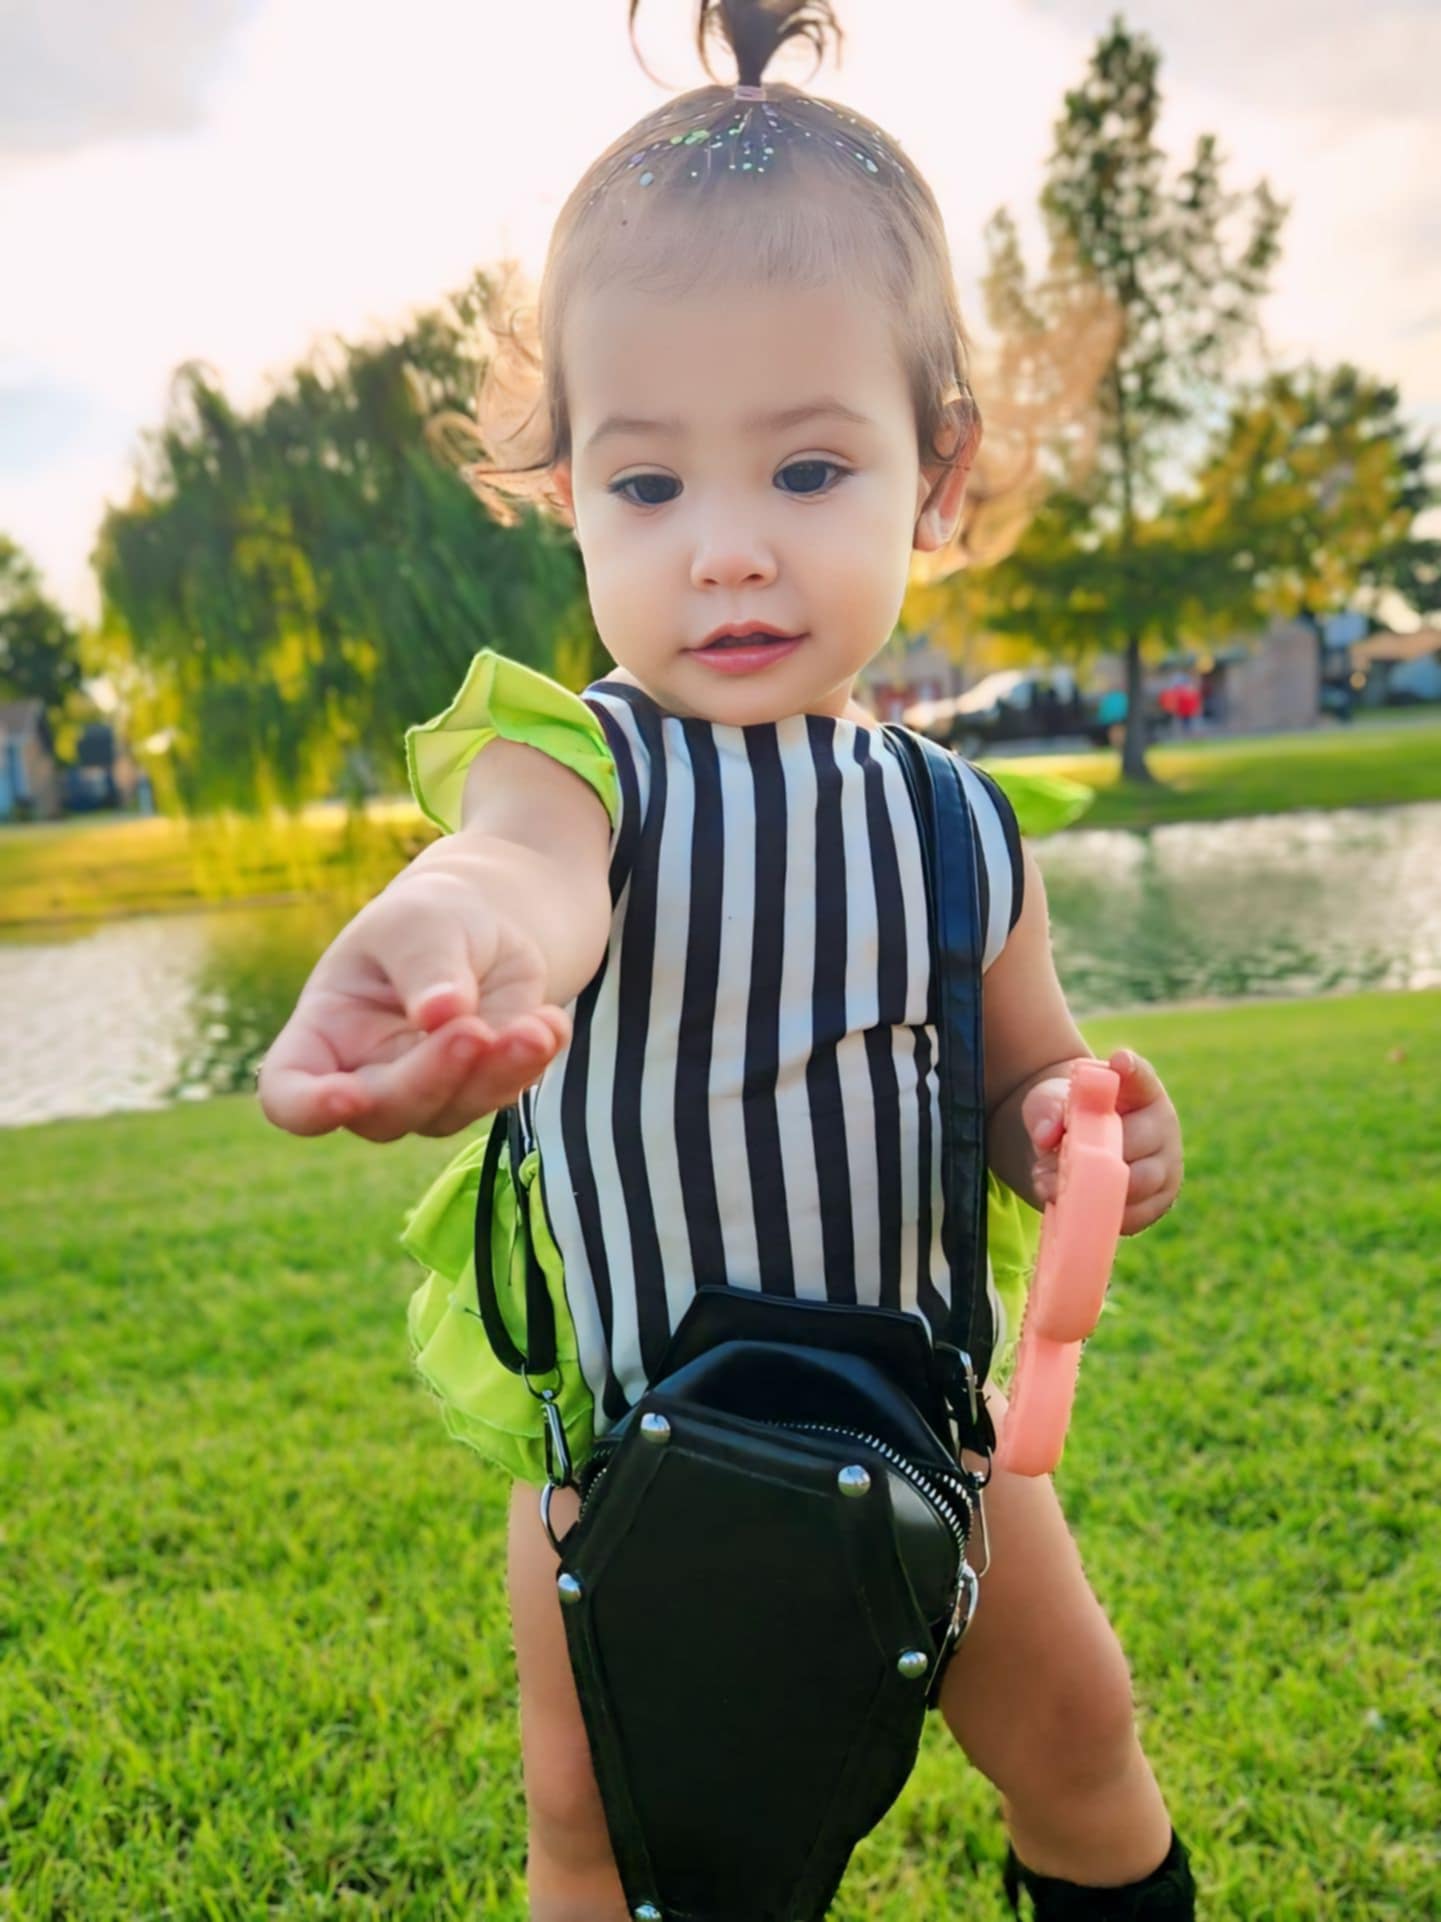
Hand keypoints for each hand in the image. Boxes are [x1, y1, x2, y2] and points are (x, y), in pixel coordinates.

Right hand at [257, 868, 570, 1142]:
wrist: (491, 920)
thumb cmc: (430, 917)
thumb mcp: (420, 921)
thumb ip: (424, 966)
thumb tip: (442, 1015)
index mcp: (324, 1033)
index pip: (288, 1091)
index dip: (307, 1106)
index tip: (345, 1096)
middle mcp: (367, 1075)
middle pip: (382, 1111)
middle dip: (429, 1077)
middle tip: (474, 1031)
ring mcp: (428, 1091)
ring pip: (452, 1112)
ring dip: (495, 1075)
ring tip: (535, 1026)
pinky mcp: (483, 1089)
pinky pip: (506, 1093)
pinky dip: (532, 1062)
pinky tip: (553, 1024)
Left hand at [1020, 1048, 1182, 1233]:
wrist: (1082, 1154)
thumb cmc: (1070, 1118)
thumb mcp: (1050, 1104)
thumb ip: (1047, 1109)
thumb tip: (1046, 1135)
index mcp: (1142, 1091)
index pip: (1140, 1076)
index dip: (1131, 1070)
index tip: (1119, 1062)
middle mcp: (1162, 1127)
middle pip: (1134, 1142)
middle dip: (1090, 1155)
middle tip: (1045, 1163)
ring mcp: (1166, 1167)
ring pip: (1135, 1185)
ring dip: (1091, 1188)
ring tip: (1047, 1185)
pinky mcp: (1156, 1204)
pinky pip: (1131, 1216)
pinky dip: (1098, 1213)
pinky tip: (1068, 1204)